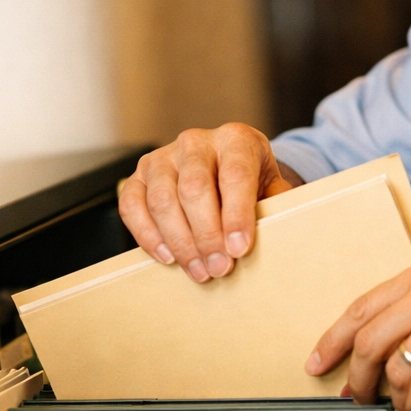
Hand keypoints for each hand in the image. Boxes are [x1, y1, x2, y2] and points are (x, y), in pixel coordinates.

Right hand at [118, 124, 299, 282]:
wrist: (224, 169)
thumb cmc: (250, 182)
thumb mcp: (271, 187)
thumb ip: (276, 206)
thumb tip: (277, 233)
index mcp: (235, 139)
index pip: (235, 174)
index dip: (237, 214)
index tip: (239, 249)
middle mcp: (195, 142)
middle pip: (194, 188)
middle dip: (207, 235)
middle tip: (219, 268)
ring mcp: (162, 157)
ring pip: (162, 200)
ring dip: (181, 242)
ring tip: (199, 271)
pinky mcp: (138, 176)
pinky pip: (132, 206)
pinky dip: (148, 235)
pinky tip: (169, 257)